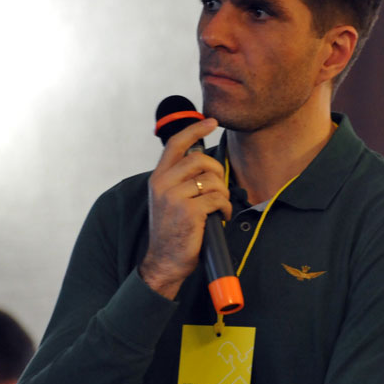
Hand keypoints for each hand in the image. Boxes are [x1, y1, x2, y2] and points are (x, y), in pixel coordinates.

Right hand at [141, 117, 231, 298]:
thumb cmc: (172, 231)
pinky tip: (220, 217)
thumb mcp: (168, 200)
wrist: (164, 261)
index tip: (211, 122)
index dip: (195, 129)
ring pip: (212, 180)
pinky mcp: (189, 211)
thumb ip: (179, 179)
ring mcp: (175, 197)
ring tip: (218, 208)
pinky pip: (218, 199)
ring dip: (222, 195)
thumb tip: (204, 161)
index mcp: (158, 178)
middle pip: (200, 160)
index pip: (176, 144)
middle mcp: (163, 184)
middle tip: (219, 189)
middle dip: (217, 172)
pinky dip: (225, 209)